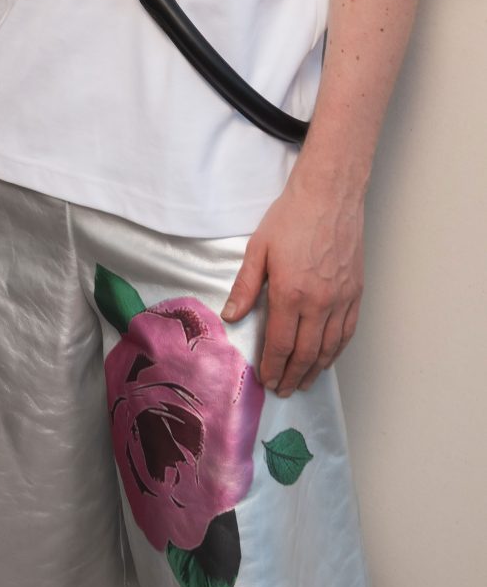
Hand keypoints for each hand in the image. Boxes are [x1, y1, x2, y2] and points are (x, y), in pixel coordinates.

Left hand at [222, 166, 365, 394]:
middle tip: (283, 390)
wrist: (329, 197)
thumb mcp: (258, 249)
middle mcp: (320, 304)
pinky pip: (348, 332)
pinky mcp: (356, 293)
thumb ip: (245, 287)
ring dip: (315, 370)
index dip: (273, 366)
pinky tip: (327, 358)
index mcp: (291, 294)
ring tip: (303, 383)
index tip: (267, 379)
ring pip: (329, 348)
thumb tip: (231, 316)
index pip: (281, 344)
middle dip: (293, 376)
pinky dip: (336, 351)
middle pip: (306, 353)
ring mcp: (341, 300)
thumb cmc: (291, 218)